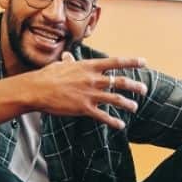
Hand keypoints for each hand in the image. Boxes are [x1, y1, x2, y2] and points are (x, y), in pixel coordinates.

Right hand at [27, 52, 147, 129]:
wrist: (37, 90)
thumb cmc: (47, 76)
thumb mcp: (61, 65)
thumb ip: (69, 62)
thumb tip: (68, 57)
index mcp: (89, 66)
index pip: (115, 62)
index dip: (131, 62)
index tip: (144, 62)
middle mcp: (93, 79)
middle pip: (121, 82)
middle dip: (135, 86)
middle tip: (144, 89)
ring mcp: (90, 94)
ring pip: (116, 99)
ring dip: (128, 104)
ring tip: (135, 107)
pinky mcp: (85, 109)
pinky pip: (103, 116)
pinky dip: (114, 121)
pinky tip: (121, 125)